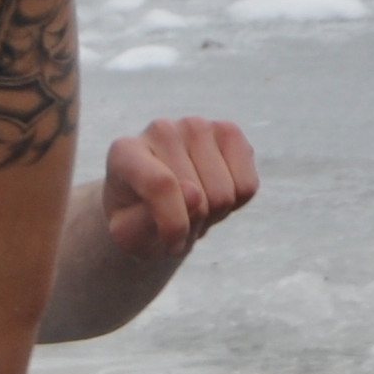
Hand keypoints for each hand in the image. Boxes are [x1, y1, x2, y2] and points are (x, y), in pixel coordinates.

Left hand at [101, 116, 257, 256]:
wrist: (153, 204)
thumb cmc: (138, 221)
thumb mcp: (131, 236)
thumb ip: (149, 221)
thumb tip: (194, 193)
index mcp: (125, 152)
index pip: (161, 186)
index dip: (173, 225)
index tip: (171, 246)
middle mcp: (160, 130)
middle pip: (199, 195)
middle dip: (192, 222)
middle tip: (178, 220)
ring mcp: (196, 126)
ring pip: (225, 193)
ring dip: (213, 214)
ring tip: (193, 208)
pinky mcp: (228, 132)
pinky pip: (248, 186)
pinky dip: (236, 203)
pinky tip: (213, 193)